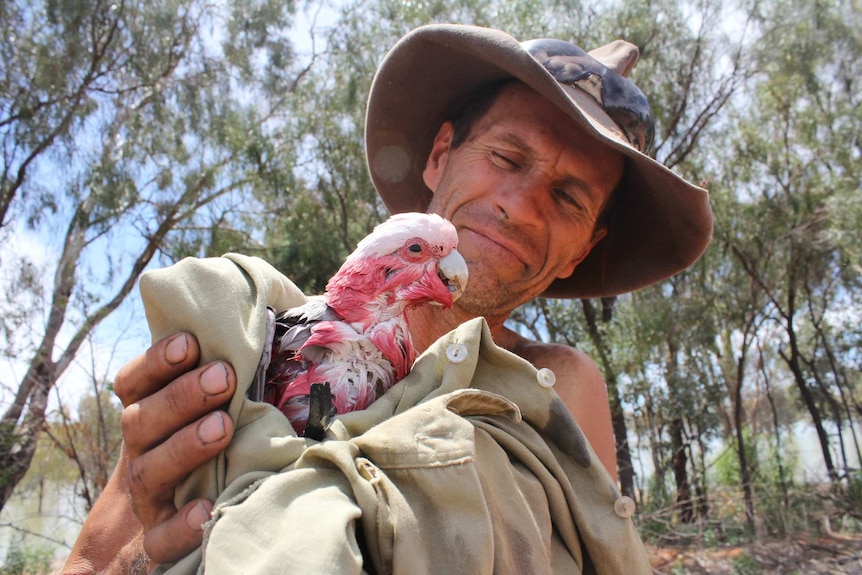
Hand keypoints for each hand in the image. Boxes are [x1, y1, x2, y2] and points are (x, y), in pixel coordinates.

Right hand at [116, 332, 235, 563]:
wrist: (179, 508)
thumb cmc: (215, 435)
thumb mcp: (220, 399)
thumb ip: (241, 361)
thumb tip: (294, 309)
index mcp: (148, 411)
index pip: (135, 382)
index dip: (157, 361)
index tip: (192, 342)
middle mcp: (141, 449)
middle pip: (141, 420)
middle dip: (181, 396)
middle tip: (223, 377)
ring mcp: (148, 494)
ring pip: (148, 471)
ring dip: (184, 446)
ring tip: (222, 427)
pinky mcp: (159, 535)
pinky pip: (160, 538)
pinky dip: (180, 525)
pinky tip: (206, 508)